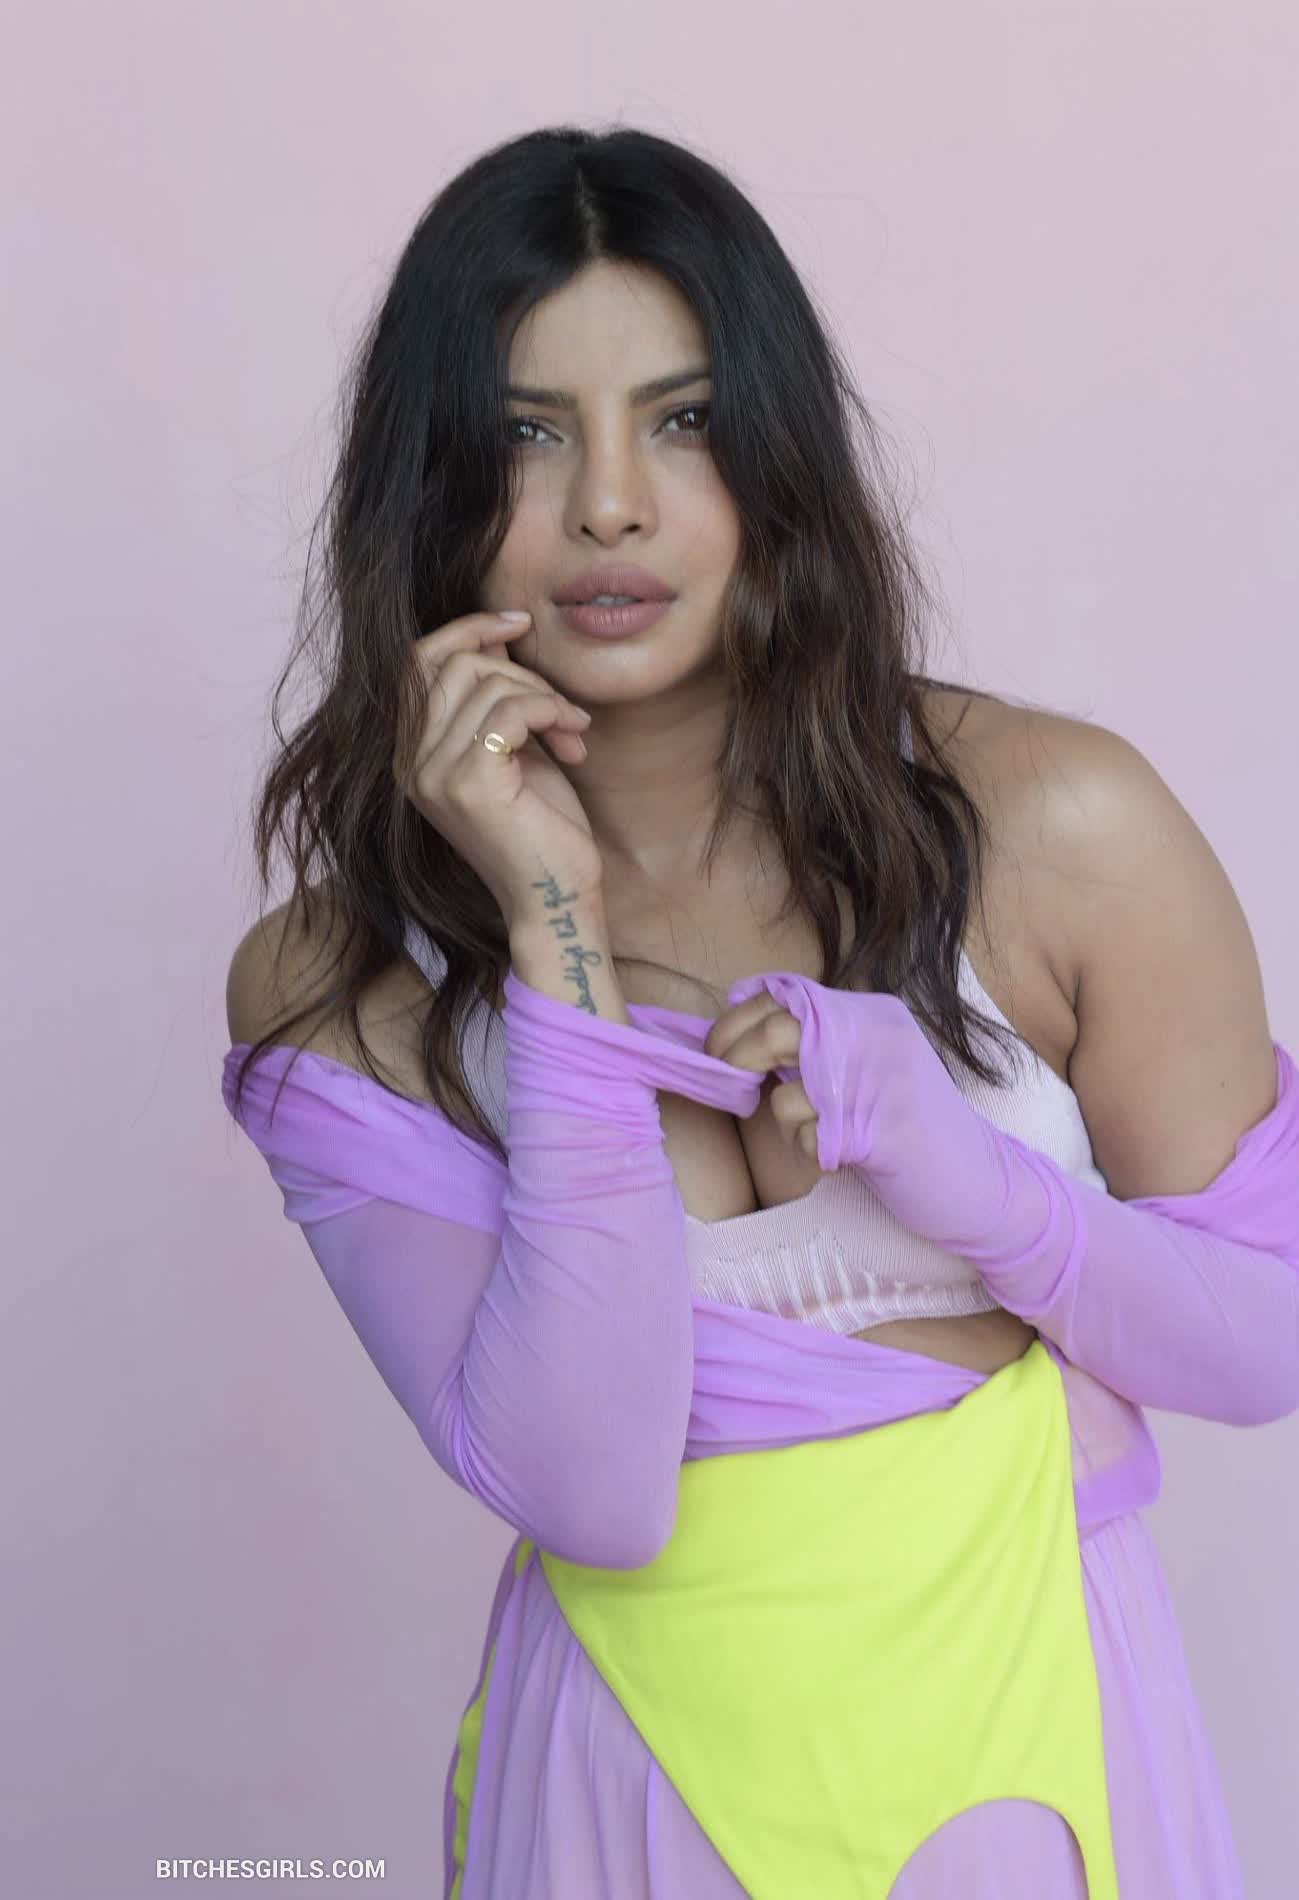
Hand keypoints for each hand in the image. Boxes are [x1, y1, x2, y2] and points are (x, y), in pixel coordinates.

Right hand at [393, 610, 604, 930]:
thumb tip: (496, 630)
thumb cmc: (542, 827)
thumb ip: (495, 696)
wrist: (555, 897)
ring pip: (488, 684)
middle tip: (562, 713)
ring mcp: (434, 775)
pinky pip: (511, 710)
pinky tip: (574, 743)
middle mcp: (412, 764)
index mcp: (414, 754)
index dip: (467, 629)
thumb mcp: (515, 747)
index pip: (417, 661)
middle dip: (522, 672)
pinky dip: (552, 712)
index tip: (519, 624)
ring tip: (573, 734)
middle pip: (456, 664)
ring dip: (546, 697)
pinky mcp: (469, 785)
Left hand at [707, 973, 1014, 1247]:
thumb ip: (819, 1043)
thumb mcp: (871, 1064)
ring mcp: (883, 1081)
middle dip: (737, 1055)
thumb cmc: (914, 1126)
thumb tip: (739, 1035)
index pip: (788, 993)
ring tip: (823, 1134)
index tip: (718, 1047)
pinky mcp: (882, 1131)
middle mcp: (878, 1035)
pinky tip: (846, 1157)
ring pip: (789, 1095)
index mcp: (875, 1013)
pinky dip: (815, 1154)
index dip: (740, 1019)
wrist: (982, 1180)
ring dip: (789, 1124)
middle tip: (728, 1080)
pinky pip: (812, 1140)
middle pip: (779, 1030)